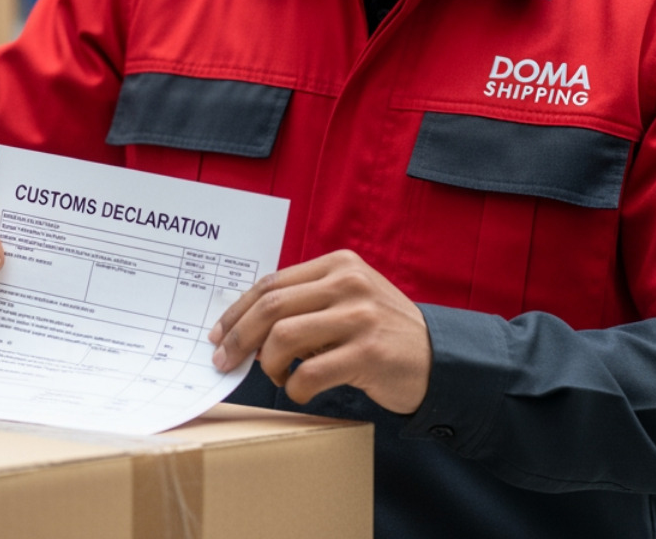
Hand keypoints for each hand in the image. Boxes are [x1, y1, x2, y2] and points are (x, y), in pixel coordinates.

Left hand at [208, 249, 431, 412]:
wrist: (437, 359)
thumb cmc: (381, 332)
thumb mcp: (348, 300)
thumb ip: (306, 303)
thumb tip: (246, 329)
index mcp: (338, 265)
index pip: (272, 283)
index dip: (238, 310)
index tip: (219, 333)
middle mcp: (348, 283)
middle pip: (272, 306)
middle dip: (239, 337)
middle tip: (224, 361)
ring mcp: (360, 317)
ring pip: (285, 337)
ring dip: (269, 364)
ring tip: (277, 376)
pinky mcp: (369, 353)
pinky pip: (310, 373)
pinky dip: (295, 388)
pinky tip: (301, 391)